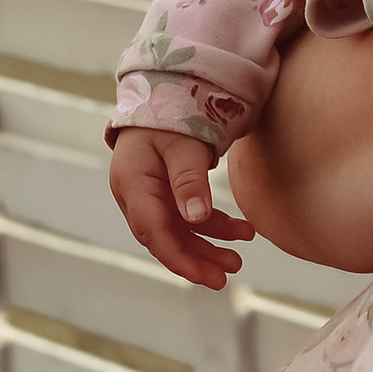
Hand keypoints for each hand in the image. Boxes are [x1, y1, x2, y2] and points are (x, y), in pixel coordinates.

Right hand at [109, 127, 246, 288]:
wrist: (164, 94)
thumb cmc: (170, 116)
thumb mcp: (184, 145)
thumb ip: (189, 180)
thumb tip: (196, 218)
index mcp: (132, 183)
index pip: (153, 230)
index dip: (179, 258)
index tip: (206, 277)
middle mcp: (134, 195)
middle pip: (164, 238)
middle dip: (195, 260)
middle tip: (226, 276)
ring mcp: (147, 196)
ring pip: (177, 232)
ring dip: (207, 246)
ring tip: (238, 259)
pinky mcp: (162, 195)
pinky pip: (185, 219)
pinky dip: (211, 227)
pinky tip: (240, 232)